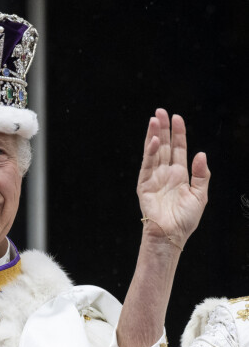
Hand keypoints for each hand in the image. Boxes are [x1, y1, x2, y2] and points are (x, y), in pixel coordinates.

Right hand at [137, 109, 209, 249]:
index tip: (177, 117)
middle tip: (160, 111)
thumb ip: (201, 175)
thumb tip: (201, 154)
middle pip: (164, 146)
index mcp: (179, 175)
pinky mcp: (144, 185)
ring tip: (154, 120)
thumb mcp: (200, 196)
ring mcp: (154, 178)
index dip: (178, 133)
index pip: (178, 149)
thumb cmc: (185, 220)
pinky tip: (153, 141)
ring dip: (154, 136)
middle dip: (162, 129)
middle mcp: (165, 173)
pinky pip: (147, 165)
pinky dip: (150, 153)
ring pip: (154, 152)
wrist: (172, 234)